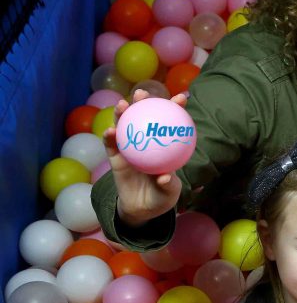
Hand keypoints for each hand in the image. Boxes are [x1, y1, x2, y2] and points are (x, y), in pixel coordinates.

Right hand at [104, 89, 186, 226]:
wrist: (143, 209)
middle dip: (143, 102)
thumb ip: (167, 184)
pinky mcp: (116, 157)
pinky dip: (110, 137)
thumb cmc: (161, 196)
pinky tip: (110, 131)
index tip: (181, 97)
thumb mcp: (168, 192)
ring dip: (122, 113)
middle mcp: (146, 142)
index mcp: (164, 145)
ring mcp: (130, 147)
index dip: (175, 108)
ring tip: (122, 105)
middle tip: (142, 94)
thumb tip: (164, 177)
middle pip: (144, 117)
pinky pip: (111, 145)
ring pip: (125, 126)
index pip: (170, 123)